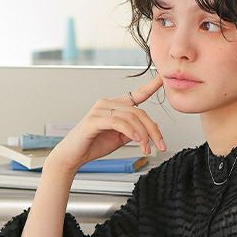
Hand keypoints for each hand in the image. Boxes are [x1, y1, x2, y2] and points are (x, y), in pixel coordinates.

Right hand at [45, 73, 165, 173]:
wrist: (73, 156)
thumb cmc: (93, 145)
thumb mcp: (120, 138)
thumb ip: (133, 131)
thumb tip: (149, 129)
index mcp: (114, 106)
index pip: (135, 95)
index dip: (150, 87)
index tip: (162, 80)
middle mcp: (107, 104)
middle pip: (139, 112)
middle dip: (153, 130)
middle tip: (160, 145)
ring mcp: (99, 110)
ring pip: (131, 118)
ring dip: (143, 136)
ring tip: (146, 149)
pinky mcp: (94, 120)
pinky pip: (118, 122)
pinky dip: (130, 131)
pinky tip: (137, 140)